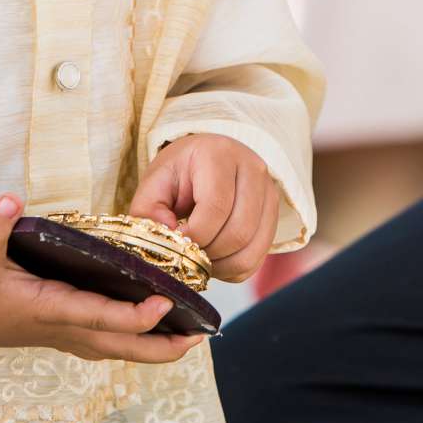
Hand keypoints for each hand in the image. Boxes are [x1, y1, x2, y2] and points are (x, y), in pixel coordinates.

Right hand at [0, 195, 204, 363]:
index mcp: (44, 309)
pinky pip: (99, 342)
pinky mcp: (51, 331)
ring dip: (149, 347)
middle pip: (118, 345)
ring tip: (185, 337)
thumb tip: (10, 199)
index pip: (99, 316)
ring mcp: (55, 334)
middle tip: (199, 337)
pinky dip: (126, 339)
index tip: (165, 303)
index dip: (135, 315)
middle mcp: (56, 328)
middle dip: (160, 346)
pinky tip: (142, 329)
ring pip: (112, 348)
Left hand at [126, 135, 279, 283]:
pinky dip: (234, 268)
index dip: (194, 236)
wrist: (206, 160)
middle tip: (187, 254)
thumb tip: (168, 240)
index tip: (175, 245)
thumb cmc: (179, 172)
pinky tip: (215, 259)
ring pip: (251, 248)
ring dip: (221, 265)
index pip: (216, 207)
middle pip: (239, 231)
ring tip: (199, 258)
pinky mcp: (273, 214)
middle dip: (208, 254)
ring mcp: (269, 192)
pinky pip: (258, 257)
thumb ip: (149, 210)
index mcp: (219, 154)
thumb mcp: (155, 183)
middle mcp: (252, 169)